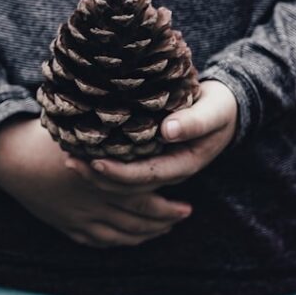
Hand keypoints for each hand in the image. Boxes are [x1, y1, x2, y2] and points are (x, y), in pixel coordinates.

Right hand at [0, 116, 191, 247]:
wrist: (9, 158)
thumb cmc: (49, 137)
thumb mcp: (85, 130)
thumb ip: (118, 135)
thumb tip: (156, 125)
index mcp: (101, 177)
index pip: (143, 195)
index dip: (167, 202)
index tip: (187, 201)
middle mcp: (93, 201)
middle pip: (137, 218)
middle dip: (164, 220)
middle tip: (185, 213)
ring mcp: (79, 217)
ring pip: (121, 234)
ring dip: (147, 233)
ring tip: (166, 226)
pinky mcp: (67, 226)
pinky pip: (99, 241)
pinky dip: (121, 241)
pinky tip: (135, 237)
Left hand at [65, 79, 237, 195]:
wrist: (227, 110)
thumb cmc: (220, 108)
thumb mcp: (214, 112)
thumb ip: (194, 122)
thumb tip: (167, 130)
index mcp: (183, 165)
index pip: (145, 176)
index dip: (119, 173)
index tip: (94, 162)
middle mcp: (168, 171)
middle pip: (128, 185)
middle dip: (97, 177)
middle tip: (68, 161)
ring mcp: (159, 167)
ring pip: (123, 181)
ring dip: (95, 173)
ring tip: (68, 157)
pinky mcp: (151, 157)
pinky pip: (124, 166)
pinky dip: (102, 161)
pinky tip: (83, 149)